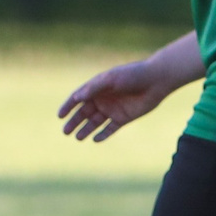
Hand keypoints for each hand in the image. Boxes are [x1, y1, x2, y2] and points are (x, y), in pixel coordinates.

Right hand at [58, 60, 178, 141]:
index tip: (60, 116)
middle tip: (65, 132)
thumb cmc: (132, 75)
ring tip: (77, 138)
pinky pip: (110, 128)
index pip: (78, 98)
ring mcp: (113, 109)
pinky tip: (95, 139)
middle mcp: (103, 99)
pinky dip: (103, 134)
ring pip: (95, 122)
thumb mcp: (111, 79)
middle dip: (74, 122)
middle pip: (84, 113)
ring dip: (86, 130)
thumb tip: (77, 98)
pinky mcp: (124, 118)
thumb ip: (94, 88)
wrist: (156, 81)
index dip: (68, 107)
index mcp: (97, 88)